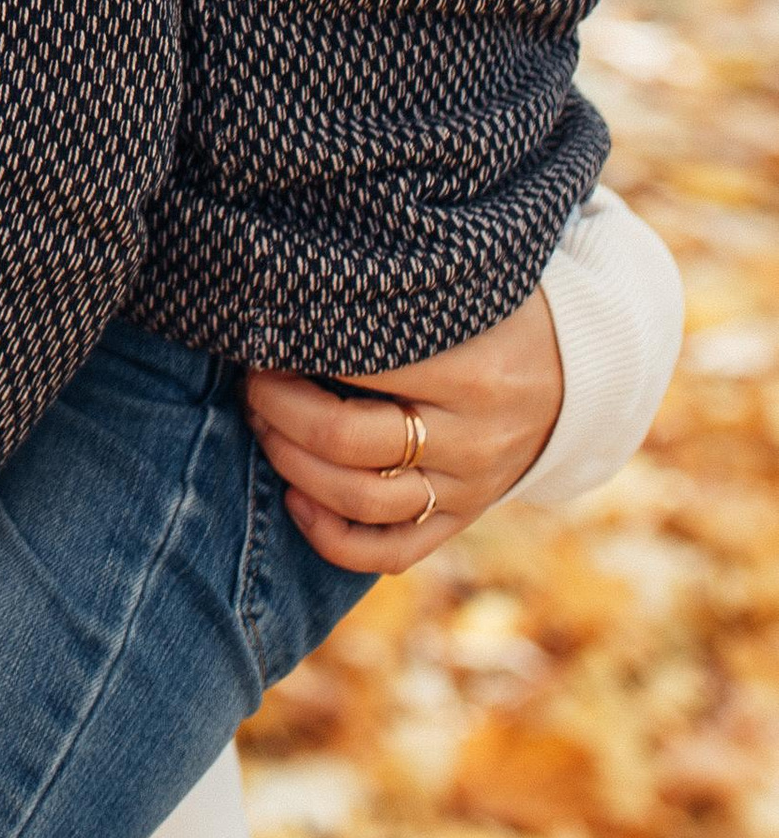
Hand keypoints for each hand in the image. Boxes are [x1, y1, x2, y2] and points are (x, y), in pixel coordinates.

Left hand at [243, 284, 562, 575]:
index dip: (294, 352)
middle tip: (254, 380)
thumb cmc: (501, 313)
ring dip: (292, 465)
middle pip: (348, 441)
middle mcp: (473, 439)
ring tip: (264, 426)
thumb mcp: (464, 290)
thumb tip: (298, 284)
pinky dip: (331, 538)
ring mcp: (469, 488)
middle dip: (279, 410)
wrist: (582, 373)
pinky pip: (389, 553)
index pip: (360, 368)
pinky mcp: (461, 520)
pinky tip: (294, 499)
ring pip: (361, 501)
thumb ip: (396, 294)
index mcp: (473, 373)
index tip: (264, 333)